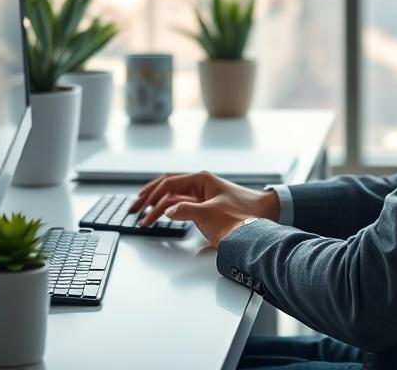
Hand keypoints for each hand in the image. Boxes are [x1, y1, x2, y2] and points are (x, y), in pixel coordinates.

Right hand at [129, 171, 279, 246]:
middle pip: (166, 186)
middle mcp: (199, 183)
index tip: (139, 210)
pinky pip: (181, 204)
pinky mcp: (205, 205)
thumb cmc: (242, 214)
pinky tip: (160, 215)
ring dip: (157, 205)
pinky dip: (168, 209)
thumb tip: (167, 210)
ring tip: (142, 215)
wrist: (264, 217)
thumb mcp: (211, 214)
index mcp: (200, 179)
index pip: (168, 184)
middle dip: (148, 197)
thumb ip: (186, 211)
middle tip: (132, 209)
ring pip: (172, 196)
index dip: (151, 197)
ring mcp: (202, 194)